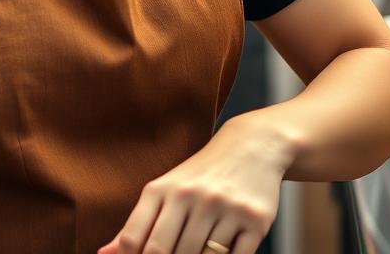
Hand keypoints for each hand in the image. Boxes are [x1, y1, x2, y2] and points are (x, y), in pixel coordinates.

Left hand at [97, 116, 290, 253]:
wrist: (250, 147)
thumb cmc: (200, 175)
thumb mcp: (165, 191)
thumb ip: (136, 224)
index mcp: (162, 189)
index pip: (134, 240)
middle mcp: (191, 195)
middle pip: (163, 253)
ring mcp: (224, 208)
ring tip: (195, 250)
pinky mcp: (255, 221)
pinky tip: (220, 251)